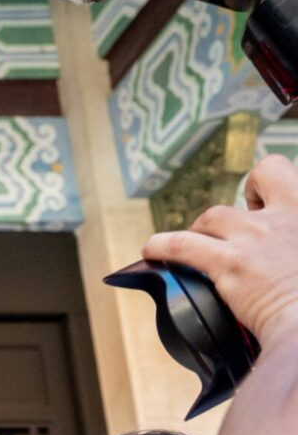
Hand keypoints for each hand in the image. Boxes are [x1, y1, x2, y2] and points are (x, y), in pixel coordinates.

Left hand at [144, 155, 297, 348]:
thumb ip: (291, 245)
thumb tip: (283, 256)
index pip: (282, 171)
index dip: (269, 185)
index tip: (267, 207)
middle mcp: (288, 216)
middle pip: (259, 176)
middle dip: (248, 191)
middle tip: (244, 222)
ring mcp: (258, 237)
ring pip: (215, 214)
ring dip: (204, 228)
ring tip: (198, 248)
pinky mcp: (231, 263)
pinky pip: (182, 244)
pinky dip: (161, 245)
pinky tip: (152, 251)